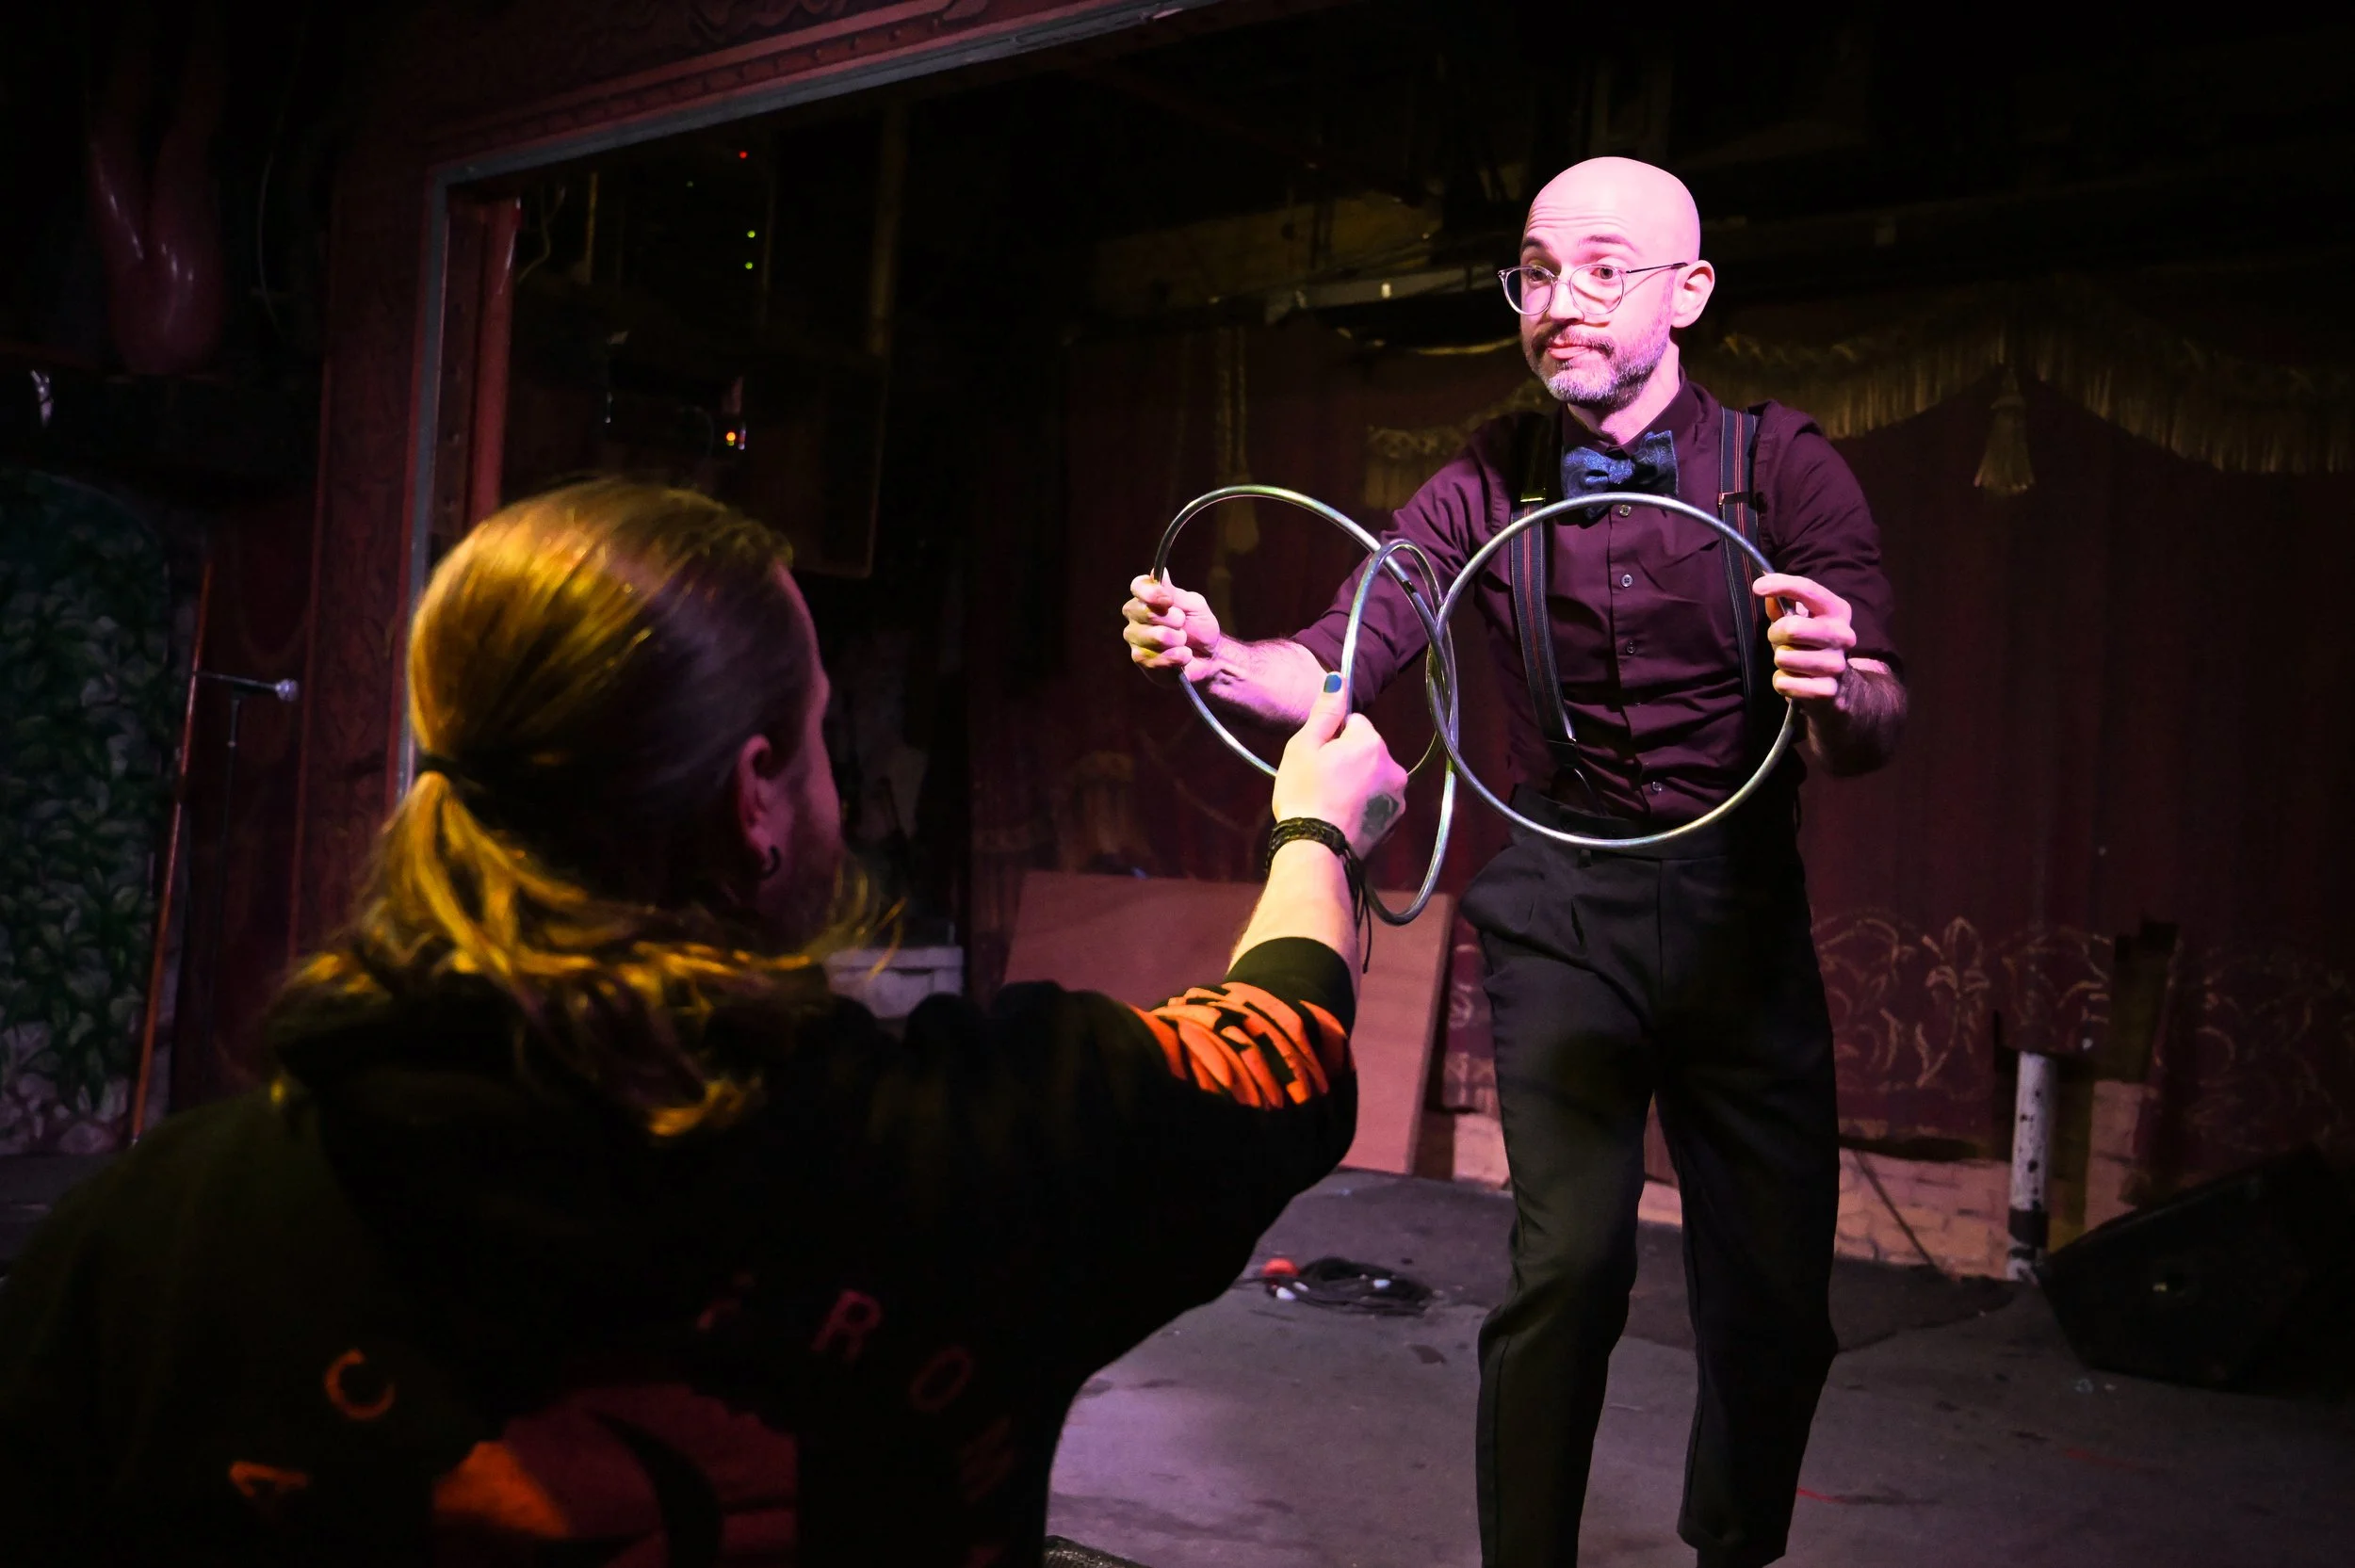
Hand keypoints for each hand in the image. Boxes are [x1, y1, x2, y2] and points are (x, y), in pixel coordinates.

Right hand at [1122, 574, 1223, 683]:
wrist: (1209, 657)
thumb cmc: (1200, 627)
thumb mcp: (1194, 605)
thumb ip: (1175, 593)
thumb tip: (1160, 572)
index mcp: (1147, 598)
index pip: (1137, 586)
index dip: (1152, 593)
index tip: (1169, 601)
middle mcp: (1136, 617)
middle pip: (1146, 612)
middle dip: (1174, 619)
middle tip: (1183, 624)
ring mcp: (1136, 639)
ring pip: (1155, 637)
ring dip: (1179, 640)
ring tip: (1184, 642)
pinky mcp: (1142, 661)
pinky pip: (1159, 658)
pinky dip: (1178, 657)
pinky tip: (1183, 656)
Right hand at [1272, 674, 1410, 858]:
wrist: (1317, 849)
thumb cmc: (1305, 793)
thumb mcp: (1304, 747)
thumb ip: (1326, 712)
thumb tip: (1339, 678)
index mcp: (1371, 742)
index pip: (1354, 723)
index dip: (1332, 738)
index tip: (1317, 758)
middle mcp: (1394, 765)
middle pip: (1367, 749)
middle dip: (1348, 759)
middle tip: (1321, 781)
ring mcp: (1398, 796)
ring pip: (1375, 776)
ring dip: (1359, 782)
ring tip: (1331, 802)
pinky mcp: (1395, 822)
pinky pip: (1379, 800)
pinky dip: (1365, 804)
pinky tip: (1343, 817)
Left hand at [1753, 573, 1856, 705]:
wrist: (1838, 688)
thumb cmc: (1810, 646)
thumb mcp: (1799, 621)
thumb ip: (1781, 605)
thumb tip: (1764, 582)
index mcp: (1838, 611)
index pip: (1808, 590)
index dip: (1780, 585)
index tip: (1758, 587)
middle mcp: (1843, 635)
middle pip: (1792, 628)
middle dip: (1775, 634)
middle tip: (1780, 641)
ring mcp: (1837, 664)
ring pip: (1784, 657)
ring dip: (1780, 660)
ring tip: (1792, 662)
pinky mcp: (1827, 691)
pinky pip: (1784, 683)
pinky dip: (1781, 682)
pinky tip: (1795, 680)